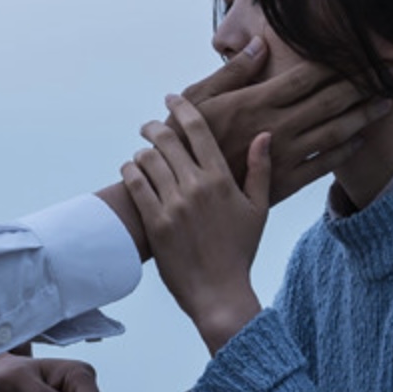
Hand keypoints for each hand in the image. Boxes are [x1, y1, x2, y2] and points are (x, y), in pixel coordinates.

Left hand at [123, 94, 270, 352]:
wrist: (219, 292)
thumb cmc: (240, 251)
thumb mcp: (258, 209)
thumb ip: (259, 169)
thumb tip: (262, 135)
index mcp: (222, 179)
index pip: (198, 131)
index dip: (182, 108)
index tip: (172, 98)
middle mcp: (196, 187)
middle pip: (167, 140)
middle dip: (154, 127)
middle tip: (149, 125)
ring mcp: (174, 204)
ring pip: (148, 159)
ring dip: (141, 150)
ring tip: (142, 152)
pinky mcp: (155, 222)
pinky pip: (135, 185)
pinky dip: (129, 170)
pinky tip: (130, 168)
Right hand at [182, 37, 390, 203]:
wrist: (179, 189)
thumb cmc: (182, 138)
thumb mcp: (199, 97)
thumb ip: (233, 71)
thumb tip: (261, 44)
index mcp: (255, 101)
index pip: (306, 76)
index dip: (337, 61)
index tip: (361, 49)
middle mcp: (276, 126)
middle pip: (329, 100)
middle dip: (363, 83)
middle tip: (390, 72)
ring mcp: (282, 155)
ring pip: (334, 131)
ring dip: (363, 115)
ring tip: (386, 102)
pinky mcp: (284, 181)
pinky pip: (323, 164)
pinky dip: (345, 151)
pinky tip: (361, 139)